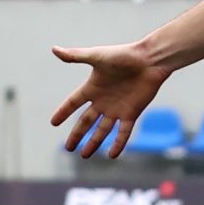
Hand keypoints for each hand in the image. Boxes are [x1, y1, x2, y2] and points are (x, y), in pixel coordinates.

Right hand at [48, 41, 169, 158]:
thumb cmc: (123, 55)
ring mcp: (117, 108)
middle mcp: (103, 100)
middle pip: (86, 121)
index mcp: (93, 87)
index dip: (63, 112)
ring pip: (102, 130)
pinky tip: (112, 155)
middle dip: (77, 135)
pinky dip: (118, 144)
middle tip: (68, 148)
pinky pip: (123, 132)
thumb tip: (54, 49)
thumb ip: (75, 56)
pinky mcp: (131, 113)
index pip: (73, 103)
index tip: (53, 123)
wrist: (150, 60)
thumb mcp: (97, 56)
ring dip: (93, 143)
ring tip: (84, 155)